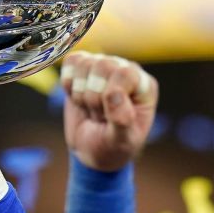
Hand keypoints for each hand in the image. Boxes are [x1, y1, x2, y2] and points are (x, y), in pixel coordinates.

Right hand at [61, 52, 156, 171]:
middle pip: (102, 66)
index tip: (109, 117)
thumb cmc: (112, 146)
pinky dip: (68, 84)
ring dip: (80, 94)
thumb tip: (113, 94)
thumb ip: (122, 119)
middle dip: (94, 98)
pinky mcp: (84, 67)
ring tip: (91, 109)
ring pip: (84, 64)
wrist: (91, 149)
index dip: (110, 95)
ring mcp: (105, 66)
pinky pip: (71, 62)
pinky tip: (78, 98)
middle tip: (100, 116)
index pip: (125, 74)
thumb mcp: (122, 141)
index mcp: (144, 86)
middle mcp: (127, 71)